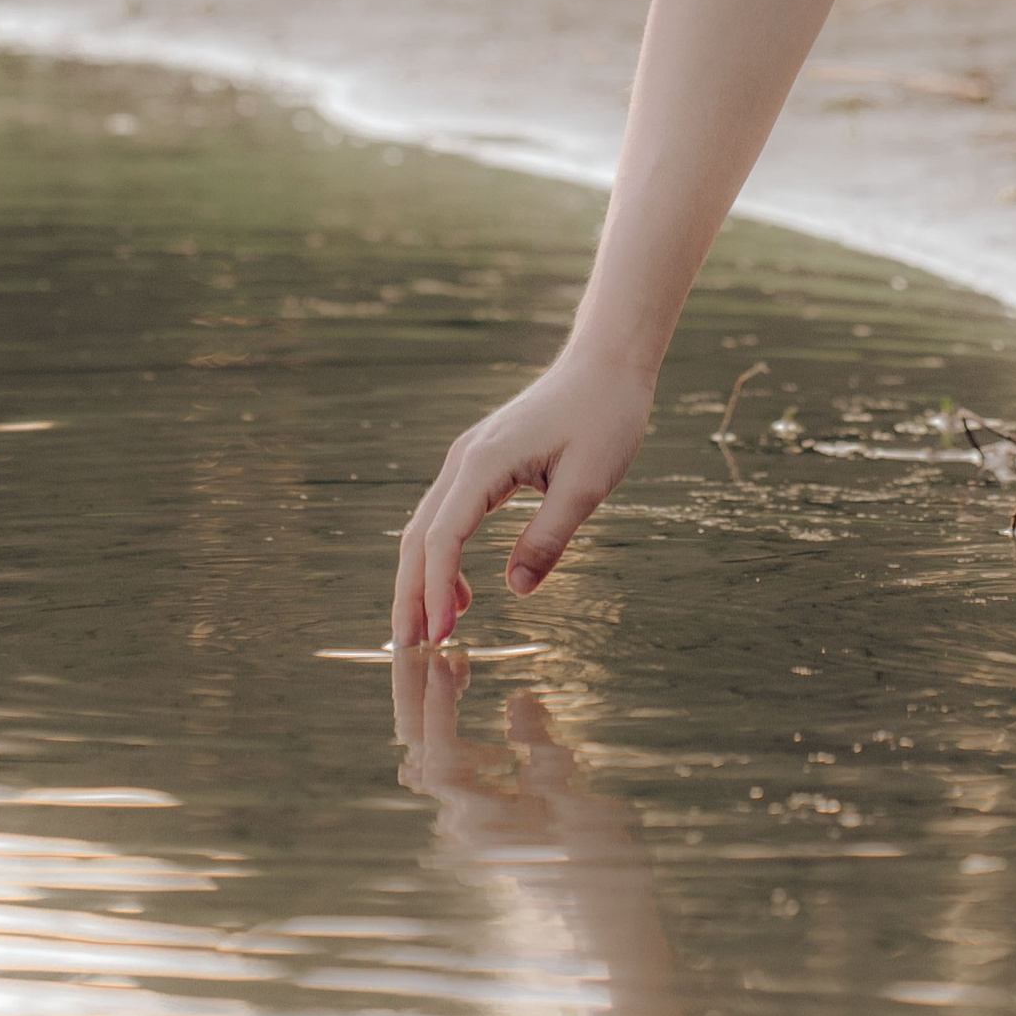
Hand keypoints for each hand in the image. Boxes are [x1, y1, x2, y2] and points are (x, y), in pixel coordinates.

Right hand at [391, 349, 654, 646]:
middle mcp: (465, 459)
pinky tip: (462, 595)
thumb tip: (515, 590)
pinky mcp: (483, 464)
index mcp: (485, 461)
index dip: (437, 590)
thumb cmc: (604, 415)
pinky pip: (449, 518)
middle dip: (410, 595)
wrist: (606, 363)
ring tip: (425, 634)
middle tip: (409, 651)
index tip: (442, 637)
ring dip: (421, 580)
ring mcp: (470, 459)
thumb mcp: (588, 483)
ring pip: (429, 527)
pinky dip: (443, 559)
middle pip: (421, 535)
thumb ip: (549, 537)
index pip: (445, 537)